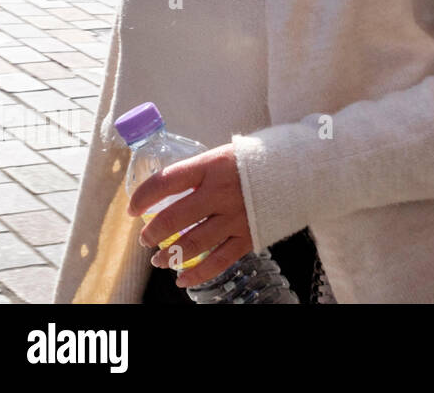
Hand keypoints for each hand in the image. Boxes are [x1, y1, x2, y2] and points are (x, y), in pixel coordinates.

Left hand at [127, 143, 251, 288]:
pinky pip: (219, 261)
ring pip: (192, 243)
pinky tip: (183, 280)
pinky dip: (198, 274)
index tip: (132, 208)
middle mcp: (221, 192)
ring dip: (170, 256)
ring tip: (160, 260)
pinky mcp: (249, 235)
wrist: (301, 168)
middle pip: (174, 218)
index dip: (142, 197)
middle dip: (152, 233)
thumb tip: (168, 190)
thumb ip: (199, 172)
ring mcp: (236, 216)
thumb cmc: (258, 159)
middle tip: (145, 239)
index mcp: (212, 166)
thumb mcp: (225, 154)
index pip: (166, 181)